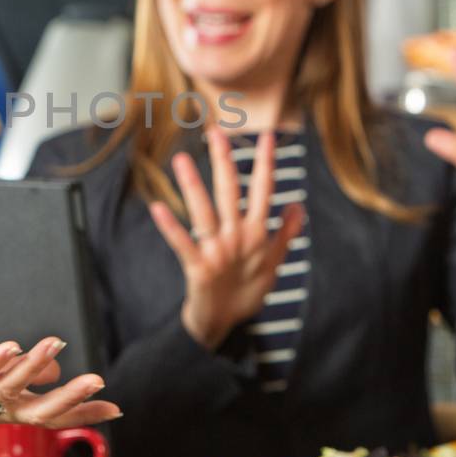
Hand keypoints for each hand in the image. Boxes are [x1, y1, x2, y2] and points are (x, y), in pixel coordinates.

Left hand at [0, 336, 120, 456]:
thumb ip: (17, 379)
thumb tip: (54, 368)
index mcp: (0, 410)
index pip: (48, 414)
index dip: (81, 413)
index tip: (116, 408)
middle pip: (36, 412)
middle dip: (69, 399)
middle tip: (99, 382)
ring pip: (6, 389)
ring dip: (32, 366)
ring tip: (55, 342)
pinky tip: (9, 345)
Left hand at [149, 128, 304, 350]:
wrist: (223, 322)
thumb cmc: (247, 289)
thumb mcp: (274, 262)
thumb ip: (285, 233)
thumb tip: (298, 205)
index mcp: (257, 234)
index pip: (263, 191)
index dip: (266, 164)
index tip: (268, 136)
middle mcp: (238, 238)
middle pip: (231, 193)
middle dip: (224, 162)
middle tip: (216, 133)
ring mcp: (217, 252)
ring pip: (205, 212)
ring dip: (193, 186)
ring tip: (180, 160)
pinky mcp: (197, 268)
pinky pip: (181, 243)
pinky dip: (170, 227)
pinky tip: (157, 207)